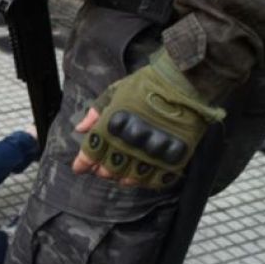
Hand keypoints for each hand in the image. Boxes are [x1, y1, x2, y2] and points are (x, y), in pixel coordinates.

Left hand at [72, 50, 224, 188]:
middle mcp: (129, 142)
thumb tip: (79, 129)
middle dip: (102, 171)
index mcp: (111, 125)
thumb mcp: (114, 92)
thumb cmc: (147, 84)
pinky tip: (142, 177)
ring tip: (121, 176)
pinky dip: (146, 182)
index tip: (79, 168)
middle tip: (102, 169)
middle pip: (109, 169)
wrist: (185, 81)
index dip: (82, 163)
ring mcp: (152, 151)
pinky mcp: (173, 157)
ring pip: (131, 178)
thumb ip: (95, 113)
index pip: (90, 153)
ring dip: (123, 178)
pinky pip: (156, 179)